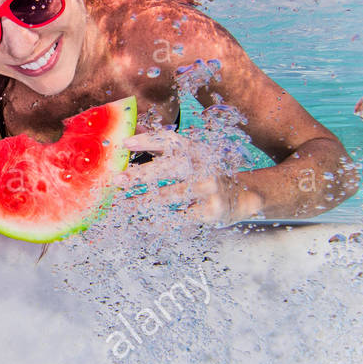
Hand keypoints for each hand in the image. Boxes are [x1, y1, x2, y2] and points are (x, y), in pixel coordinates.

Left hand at [120, 130, 261, 226]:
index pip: (171, 140)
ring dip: (144, 201)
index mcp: (197, 150)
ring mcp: (210, 188)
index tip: (125, 143)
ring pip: (171, 195)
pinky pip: (181, 217)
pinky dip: (160, 221)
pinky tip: (143, 223)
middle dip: (142, 174)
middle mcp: (204, 166)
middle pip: (170, 167)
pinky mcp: (212, 211)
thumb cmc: (208, 175)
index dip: (148, 140)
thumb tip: (130, 140)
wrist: (245, 196)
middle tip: (118, 179)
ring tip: (124, 206)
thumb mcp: (193, 157)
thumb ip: (166, 150)